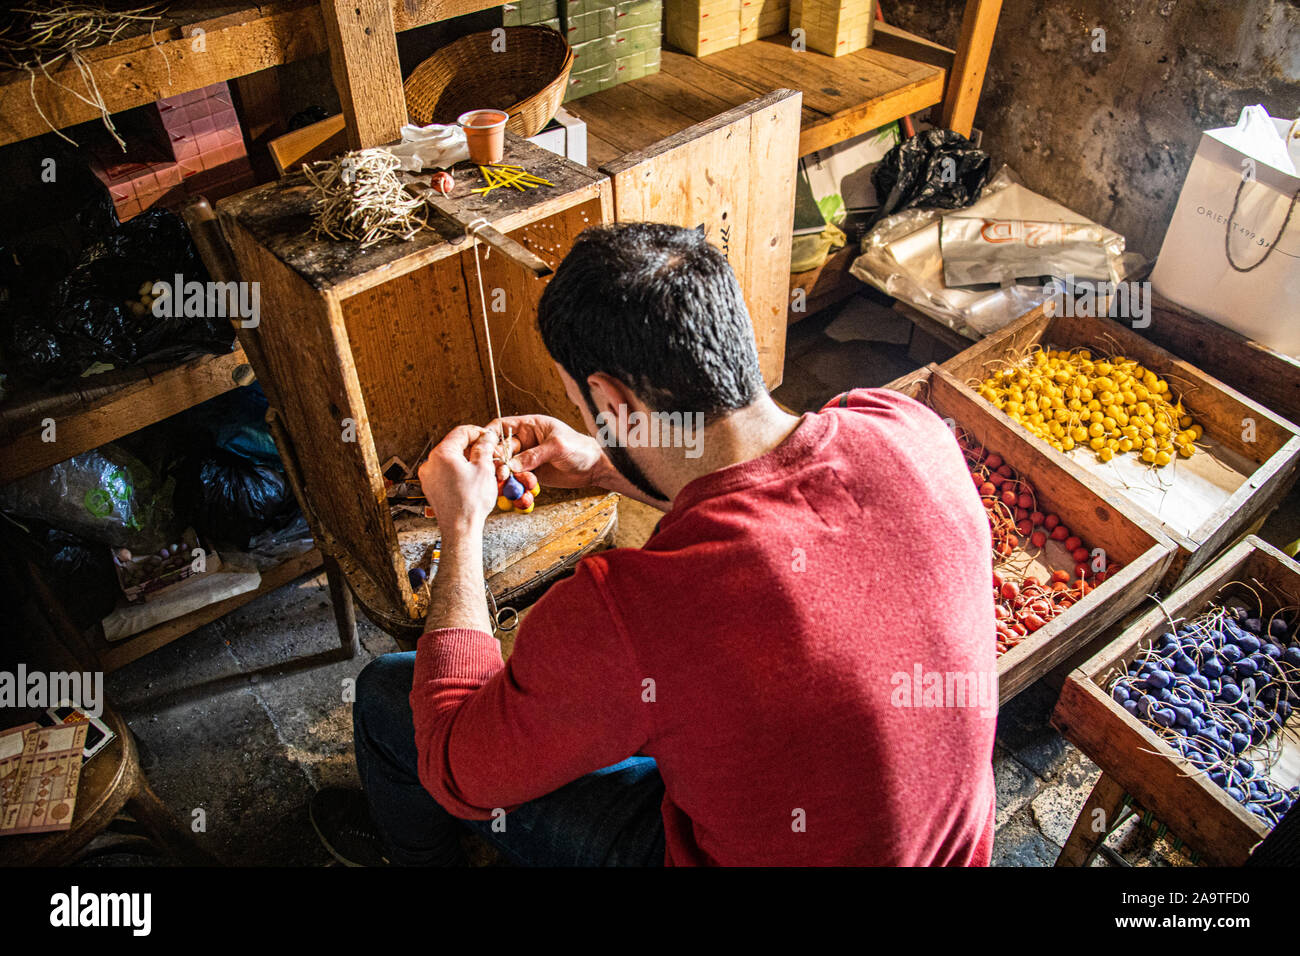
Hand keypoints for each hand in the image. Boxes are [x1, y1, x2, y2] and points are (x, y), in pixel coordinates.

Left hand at [417, 425, 500, 532]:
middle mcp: (430, 463)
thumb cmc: (470, 503)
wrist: (460, 528)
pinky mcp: (431, 487)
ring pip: (452, 460)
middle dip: (475, 449)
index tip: (490, 438)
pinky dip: (461, 472)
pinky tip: (474, 479)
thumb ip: (485, 447)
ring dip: (469, 461)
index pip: (462, 432)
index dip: (479, 433)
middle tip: (491, 455)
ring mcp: (429, 476)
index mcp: (441, 454)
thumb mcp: (484, 468)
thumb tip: (487, 437)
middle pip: (456, 446)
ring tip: (485, 470)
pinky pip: (447, 472)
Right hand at [486, 414, 607, 488]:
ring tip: (513, 488)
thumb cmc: (579, 448)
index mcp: (529, 426)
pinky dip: (517, 489)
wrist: (594, 467)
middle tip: (501, 476)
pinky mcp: (531, 474)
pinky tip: (523, 495)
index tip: (484, 449)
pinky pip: (518, 481)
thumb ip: (534, 455)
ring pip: (507, 468)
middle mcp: (525, 441)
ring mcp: (527, 459)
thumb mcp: (557, 447)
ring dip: (508, 479)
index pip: (502, 427)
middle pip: (501, 450)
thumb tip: (512, 465)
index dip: (490, 436)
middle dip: (499, 463)